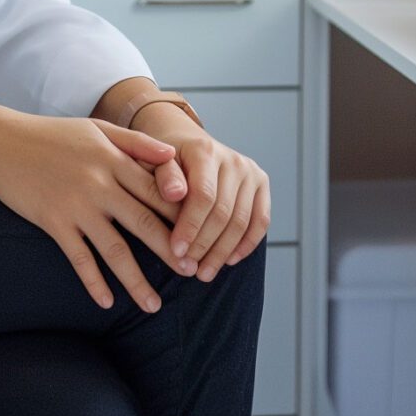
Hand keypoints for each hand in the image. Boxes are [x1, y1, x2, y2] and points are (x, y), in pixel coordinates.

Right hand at [0, 111, 186, 312]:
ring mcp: (76, 206)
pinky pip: (78, 259)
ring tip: (153, 306)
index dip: (183, 214)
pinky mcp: (53, 222)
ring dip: (136, 281)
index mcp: (113, 159)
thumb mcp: (96, 128)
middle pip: (144, 223)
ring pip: (114, 250)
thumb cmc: (50, 134)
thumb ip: (136, 142)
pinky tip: (107, 302)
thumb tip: (174, 156)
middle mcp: (99, 184)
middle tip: (191, 274)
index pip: (158, 190)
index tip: (203, 235)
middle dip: (171, 252)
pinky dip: (93, 282)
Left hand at [134, 107, 270, 282]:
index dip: (190, 227)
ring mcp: (250, 171)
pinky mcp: (261, 183)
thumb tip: (175, 194)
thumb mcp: (153, 164)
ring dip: (223, 251)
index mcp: (204, 151)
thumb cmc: (163, 160)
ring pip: (242, 221)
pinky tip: (229, 261)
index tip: (176, 252)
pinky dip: (247, 244)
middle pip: (223, 212)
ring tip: (205, 273)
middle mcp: (233, 160)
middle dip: (205, 245)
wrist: (185, 142)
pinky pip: (261, 220)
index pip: (203, 196)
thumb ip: (164, 177)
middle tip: (189, 269)